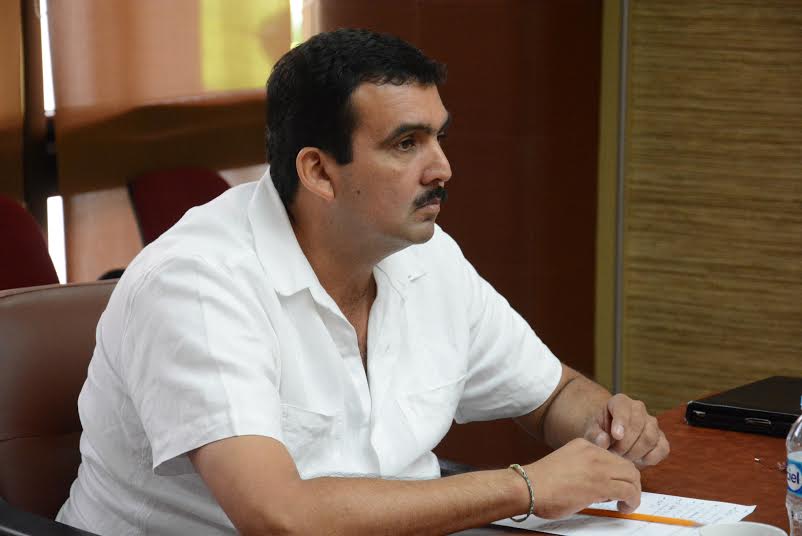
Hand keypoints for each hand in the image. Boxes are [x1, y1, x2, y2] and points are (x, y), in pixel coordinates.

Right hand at [524, 438, 640, 518]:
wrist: (529, 486)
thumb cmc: (541, 482)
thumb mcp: (565, 464)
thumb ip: (583, 469)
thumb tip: (599, 488)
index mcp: (583, 445)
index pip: (613, 457)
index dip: (618, 473)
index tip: (615, 485)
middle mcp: (594, 452)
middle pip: (627, 464)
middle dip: (630, 482)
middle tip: (625, 496)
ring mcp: (598, 466)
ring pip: (632, 476)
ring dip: (633, 492)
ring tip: (626, 503)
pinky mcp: (601, 483)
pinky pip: (629, 491)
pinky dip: (632, 501)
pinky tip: (624, 507)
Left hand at [584, 393, 669, 466]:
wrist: (609, 438)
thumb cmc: (600, 432)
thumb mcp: (591, 432)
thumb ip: (595, 435)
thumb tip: (603, 440)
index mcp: (620, 402)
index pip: (623, 408)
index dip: (621, 422)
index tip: (616, 436)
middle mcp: (638, 409)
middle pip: (639, 425)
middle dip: (625, 444)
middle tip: (614, 454)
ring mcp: (652, 423)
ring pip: (650, 437)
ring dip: (636, 452)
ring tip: (622, 458)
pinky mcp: (661, 439)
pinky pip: (662, 449)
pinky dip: (651, 458)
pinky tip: (637, 461)